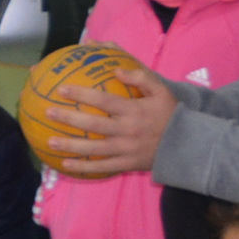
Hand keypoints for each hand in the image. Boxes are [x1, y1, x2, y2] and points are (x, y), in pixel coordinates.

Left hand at [47, 79, 178, 178]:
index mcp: (134, 111)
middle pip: (93, 125)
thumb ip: (140, 77)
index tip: (62, 89)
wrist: (189, 145)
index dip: (82, 95)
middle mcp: (128, 131)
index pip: (104, 101)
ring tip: (49, 141)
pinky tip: (65, 164)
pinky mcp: (128, 164)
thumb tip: (116, 70)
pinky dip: (84, 167)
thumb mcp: (161, 91)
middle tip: (48, 112)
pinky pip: (103, 167)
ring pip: (94, 149)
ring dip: (70, 146)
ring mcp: (127, 150)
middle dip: (69, 119)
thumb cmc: (171, 113)